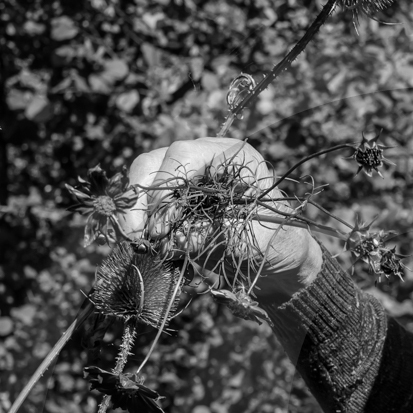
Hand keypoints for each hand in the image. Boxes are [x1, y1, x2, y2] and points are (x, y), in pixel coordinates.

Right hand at [123, 137, 322, 304]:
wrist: (278, 257)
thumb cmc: (271, 243)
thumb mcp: (246, 238)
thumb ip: (208, 234)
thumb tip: (169, 238)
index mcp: (232, 155)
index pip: (183, 154)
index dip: (165, 187)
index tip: (161, 225)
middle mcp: (205, 155)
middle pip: (155, 161)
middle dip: (141, 197)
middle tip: (135, 233)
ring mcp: (187, 172)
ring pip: (144, 176)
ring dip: (134, 208)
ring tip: (134, 238)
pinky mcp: (175, 194)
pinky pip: (147, 198)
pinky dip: (138, 217)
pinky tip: (139, 239)